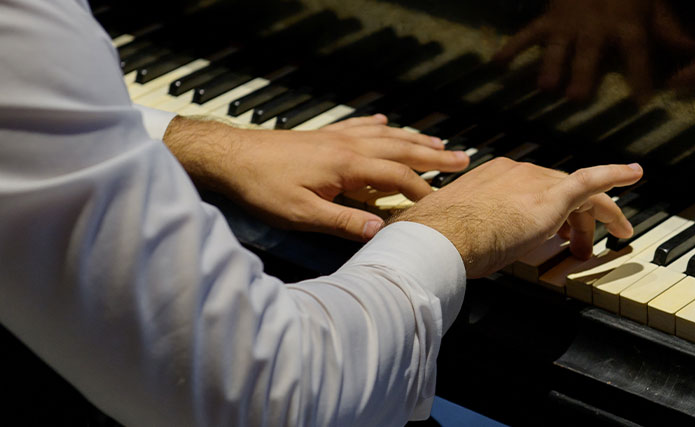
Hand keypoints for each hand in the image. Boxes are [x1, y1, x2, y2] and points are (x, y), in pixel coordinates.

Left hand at [163, 114, 468, 240]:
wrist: (232, 156)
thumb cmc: (263, 187)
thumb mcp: (303, 215)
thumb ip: (343, 223)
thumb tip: (380, 233)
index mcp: (347, 166)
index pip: (397, 176)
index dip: (422, 191)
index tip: (443, 204)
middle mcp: (347, 146)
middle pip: (400, 148)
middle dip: (433, 156)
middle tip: (463, 159)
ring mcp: (335, 137)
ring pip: (384, 134)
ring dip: (413, 138)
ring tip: (438, 143)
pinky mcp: (322, 135)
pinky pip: (358, 125)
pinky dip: (377, 124)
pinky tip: (385, 121)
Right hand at [393, 158, 642, 277]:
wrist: (440, 237)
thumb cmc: (442, 240)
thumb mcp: (460, 231)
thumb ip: (474, 231)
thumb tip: (472, 248)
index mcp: (493, 177)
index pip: (533, 189)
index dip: (550, 213)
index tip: (555, 230)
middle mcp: (516, 172)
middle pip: (559, 191)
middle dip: (574, 220)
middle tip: (578, 247)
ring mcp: (534, 182)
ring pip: (579, 193)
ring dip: (596, 217)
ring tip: (612, 237)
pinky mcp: (552, 197)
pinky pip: (591, 181)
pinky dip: (615, 176)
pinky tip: (634, 174)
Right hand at [493, 0, 694, 100]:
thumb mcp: (656, 9)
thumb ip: (673, 35)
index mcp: (628, 28)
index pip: (637, 56)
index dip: (639, 78)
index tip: (640, 103)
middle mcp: (597, 29)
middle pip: (589, 54)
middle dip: (582, 74)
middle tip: (575, 97)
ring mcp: (570, 24)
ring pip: (558, 47)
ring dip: (551, 66)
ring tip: (544, 86)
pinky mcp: (550, 19)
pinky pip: (528, 34)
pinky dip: (512, 48)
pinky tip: (496, 64)